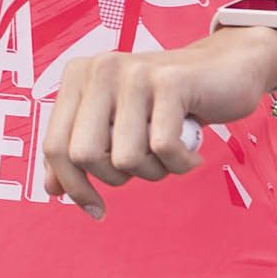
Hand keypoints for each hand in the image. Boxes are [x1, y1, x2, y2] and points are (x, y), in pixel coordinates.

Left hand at [39, 24, 276, 216]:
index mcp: (78, 77)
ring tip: (170, 153)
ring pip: (126, 157)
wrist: (224, 69)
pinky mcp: (171, 82)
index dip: (72, 185)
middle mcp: (99, 69)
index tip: (94, 208)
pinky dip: (180, 163)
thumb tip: (52, 190)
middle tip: (143, 167)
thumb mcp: (117, 122)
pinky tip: (190, 154)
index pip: (54, 145)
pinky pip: (164, 148)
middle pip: (84, 155)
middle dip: (115, 178)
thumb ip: (82, 148)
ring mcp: (134, 73)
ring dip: (153, 171)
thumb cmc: (166, 104)